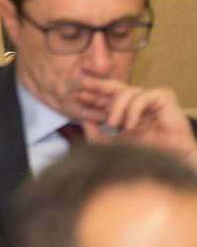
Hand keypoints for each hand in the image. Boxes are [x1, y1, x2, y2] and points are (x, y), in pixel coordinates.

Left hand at [77, 79, 196, 165]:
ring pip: (128, 92)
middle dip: (99, 86)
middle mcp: (139, 103)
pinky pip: (143, 96)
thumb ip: (98, 135)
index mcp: (128, 111)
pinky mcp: (165, 99)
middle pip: (117, 88)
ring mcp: (152, 100)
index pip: (108, 98)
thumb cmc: (146, 155)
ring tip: (113, 124)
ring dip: (117, 107)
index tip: (77, 95)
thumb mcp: (115, 146)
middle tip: (83, 85)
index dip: (94, 95)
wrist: (172, 164)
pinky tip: (130, 126)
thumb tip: (82, 121)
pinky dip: (133, 110)